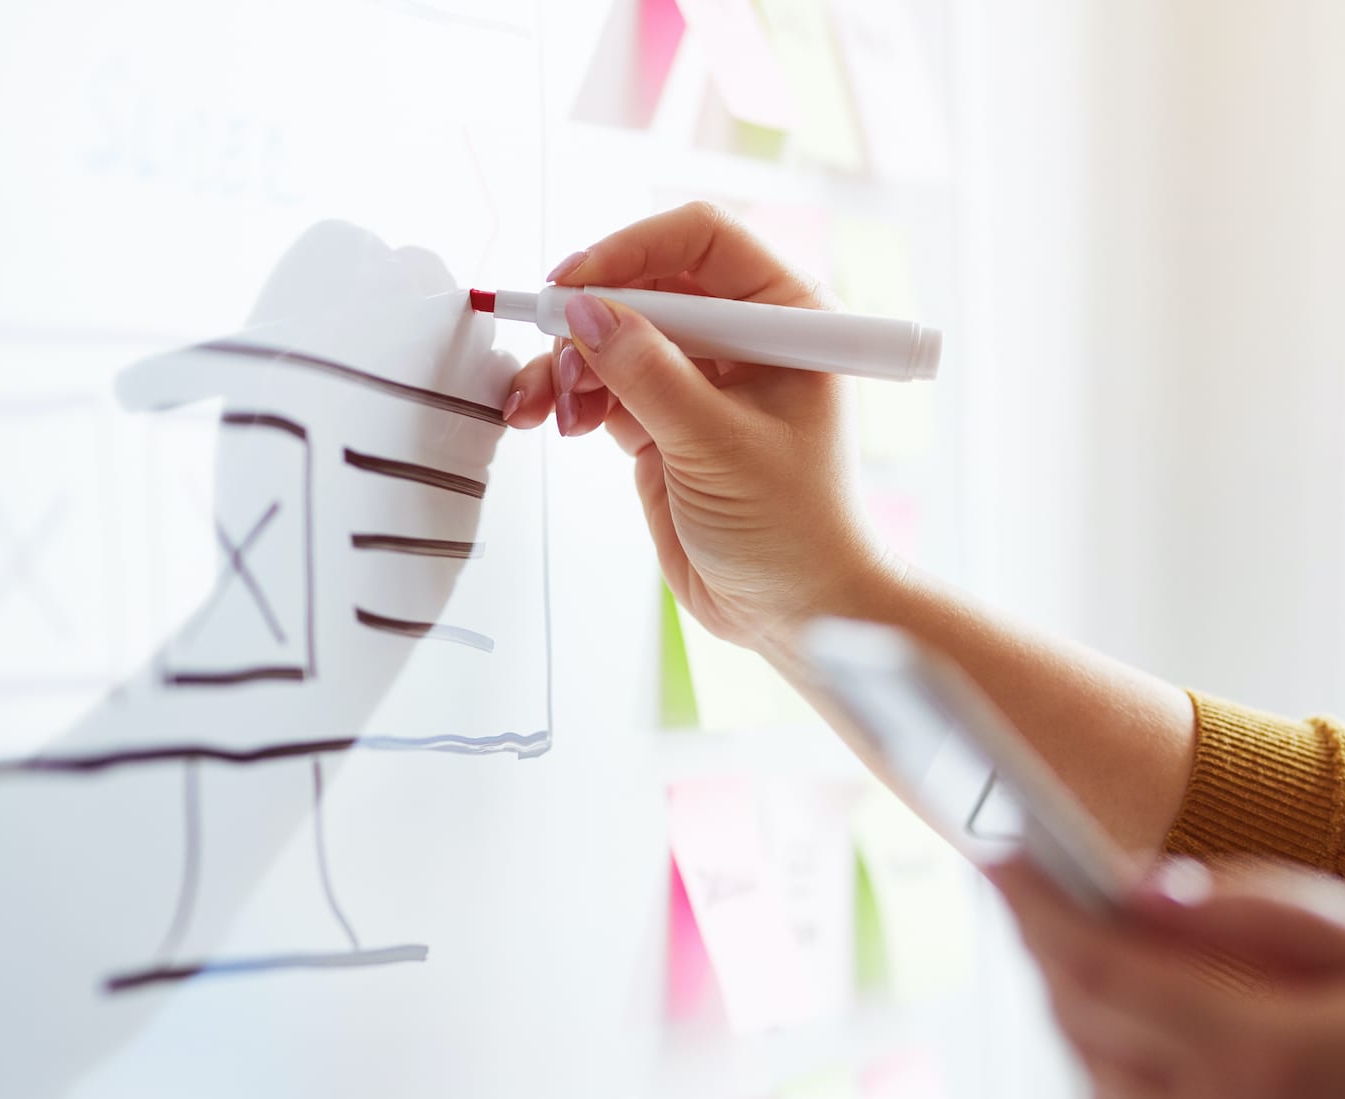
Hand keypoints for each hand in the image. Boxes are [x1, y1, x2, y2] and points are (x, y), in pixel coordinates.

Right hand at [500, 202, 896, 649]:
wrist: (796, 613)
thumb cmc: (795, 531)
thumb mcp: (719, 446)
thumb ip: (649, 374)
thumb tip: (586, 312)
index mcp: (787, 318)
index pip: (703, 239)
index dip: (634, 250)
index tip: (578, 285)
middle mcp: (743, 337)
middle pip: (646, 282)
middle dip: (589, 315)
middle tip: (552, 349)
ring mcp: (700, 378)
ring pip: (614, 335)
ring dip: (567, 363)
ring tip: (548, 408)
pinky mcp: (663, 421)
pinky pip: (602, 384)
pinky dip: (568, 395)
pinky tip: (551, 420)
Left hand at [992, 858, 1344, 1098]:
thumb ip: (1260, 915)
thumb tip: (1137, 891)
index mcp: (1263, 1060)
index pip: (1097, 969)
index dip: (1035, 909)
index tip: (995, 860)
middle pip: (1086, 1042)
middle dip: (1073, 973)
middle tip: (1083, 924)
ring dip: (1114, 1063)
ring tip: (1189, 1028)